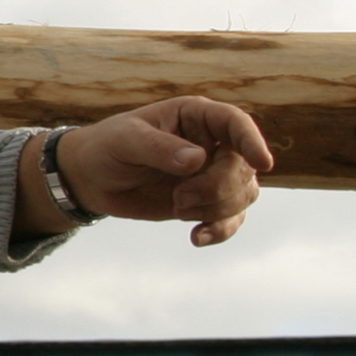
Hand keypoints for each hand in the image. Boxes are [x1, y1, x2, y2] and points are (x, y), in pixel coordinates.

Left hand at [38, 97, 274, 246]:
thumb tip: (197, 160)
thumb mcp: (125, 141)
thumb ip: (158, 147)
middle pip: (243, 167)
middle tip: (179, 199)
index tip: (263, 163)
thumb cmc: (107, 147)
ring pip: (244, 193)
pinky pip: (231, 218)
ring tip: (177, 209)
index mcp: (196, 117)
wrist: (92, 178)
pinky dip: (219, 231)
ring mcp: (211, 174)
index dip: (252, 141)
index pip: (235, 123)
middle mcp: (211, 144)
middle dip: (218, 188)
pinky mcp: (205, 202)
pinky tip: (196, 238)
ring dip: (218, 209)